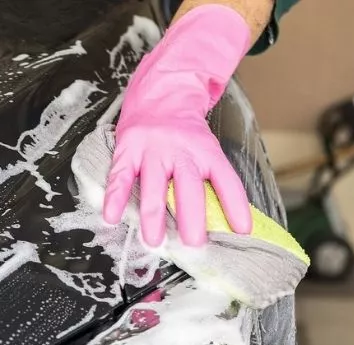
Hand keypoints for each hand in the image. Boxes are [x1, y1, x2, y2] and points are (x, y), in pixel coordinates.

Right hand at [103, 5, 253, 246]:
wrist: (161, 92)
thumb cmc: (186, 133)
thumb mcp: (206, 150)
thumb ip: (212, 182)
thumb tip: (229, 224)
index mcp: (206, 151)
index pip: (226, 179)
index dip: (236, 205)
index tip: (242, 230)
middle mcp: (181, 150)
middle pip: (189, 187)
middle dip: (191, 217)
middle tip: (193, 244)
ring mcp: (152, 149)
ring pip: (154, 186)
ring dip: (153, 216)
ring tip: (154, 241)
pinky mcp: (128, 148)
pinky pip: (120, 176)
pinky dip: (114, 198)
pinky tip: (111, 217)